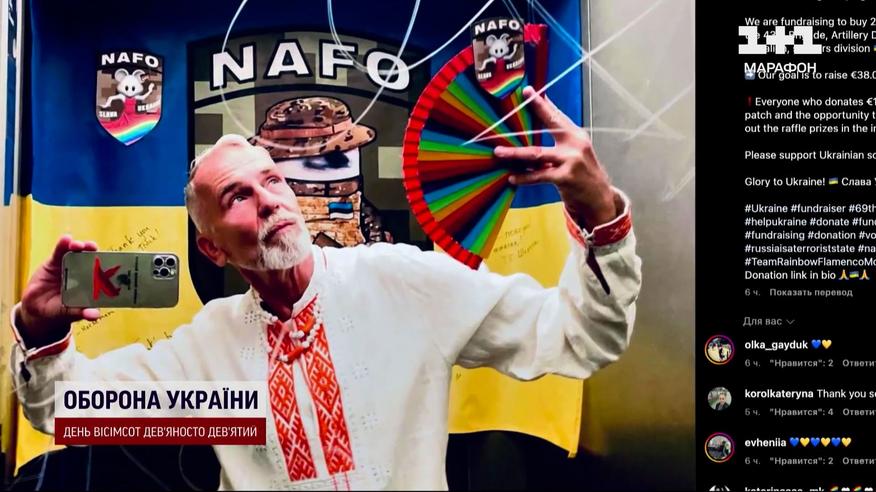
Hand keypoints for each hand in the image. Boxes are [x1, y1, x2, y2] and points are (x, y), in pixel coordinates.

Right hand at [18, 235, 99, 347]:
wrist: (37, 310)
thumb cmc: (60, 311)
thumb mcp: (70, 313)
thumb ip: (81, 312)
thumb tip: (95, 316)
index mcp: (92, 283)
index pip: (103, 272)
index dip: (107, 265)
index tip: (110, 260)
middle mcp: (83, 271)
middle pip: (92, 258)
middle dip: (93, 252)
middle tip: (93, 248)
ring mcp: (70, 265)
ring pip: (77, 252)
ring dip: (79, 246)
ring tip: (78, 245)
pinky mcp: (55, 262)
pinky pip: (60, 251)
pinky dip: (63, 244)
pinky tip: (66, 239)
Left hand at [494, 86, 618, 228]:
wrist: (599, 197)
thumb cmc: (582, 172)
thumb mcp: (575, 150)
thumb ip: (560, 136)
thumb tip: (541, 119)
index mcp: (576, 135)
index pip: (557, 115)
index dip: (542, 103)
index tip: (528, 91)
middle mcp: (575, 144)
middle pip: (550, 124)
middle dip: (534, 112)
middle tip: (512, 108)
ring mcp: (570, 160)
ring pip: (536, 154)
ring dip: (515, 153)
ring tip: (499, 152)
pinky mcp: (565, 177)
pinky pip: (538, 175)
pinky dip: (524, 177)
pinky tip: (512, 178)